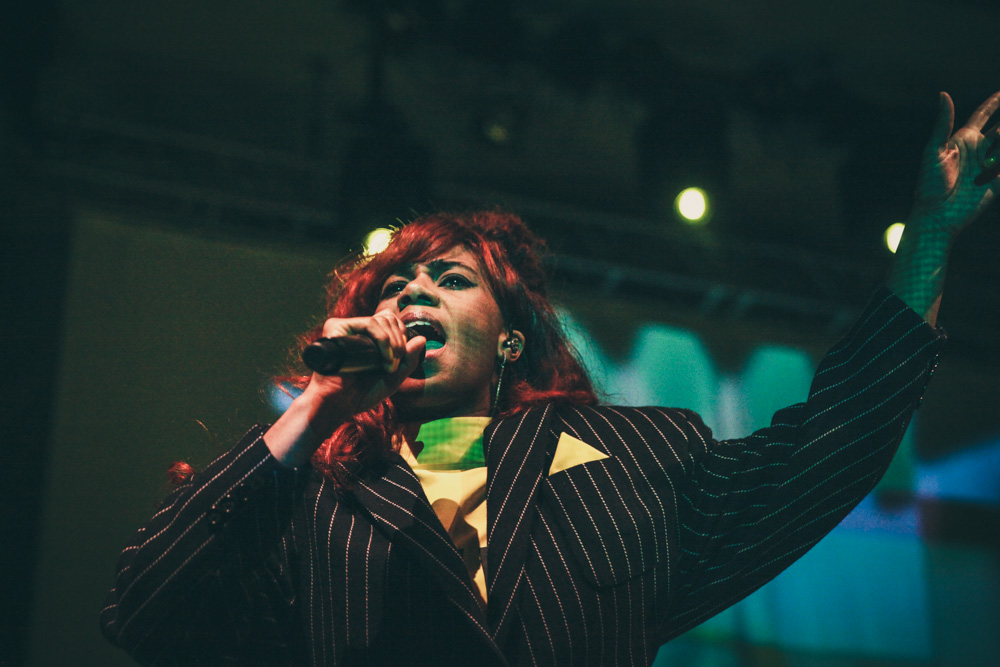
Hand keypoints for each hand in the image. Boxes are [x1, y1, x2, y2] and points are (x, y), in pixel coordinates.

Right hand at [264, 311, 424, 466]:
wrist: (339, 405)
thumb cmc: (361, 394)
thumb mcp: (393, 378)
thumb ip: (408, 360)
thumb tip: (421, 338)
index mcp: (365, 337)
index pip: (389, 320)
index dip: (401, 334)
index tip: (400, 358)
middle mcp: (354, 329)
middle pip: (387, 317)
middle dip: (399, 340)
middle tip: (395, 364)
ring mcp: (344, 327)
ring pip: (380, 320)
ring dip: (393, 342)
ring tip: (389, 365)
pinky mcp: (336, 328)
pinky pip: (369, 323)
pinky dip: (383, 340)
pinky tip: (384, 359)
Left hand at [910, 91, 999, 234]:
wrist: (937, 215)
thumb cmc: (930, 184)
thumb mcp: (934, 151)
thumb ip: (943, 123)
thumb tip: (943, 94)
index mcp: (964, 139)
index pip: (983, 115)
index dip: (995, 102)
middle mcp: (979, 149)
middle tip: (999, 133)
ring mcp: (990, 165)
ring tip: (990, 157)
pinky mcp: (998, 181)